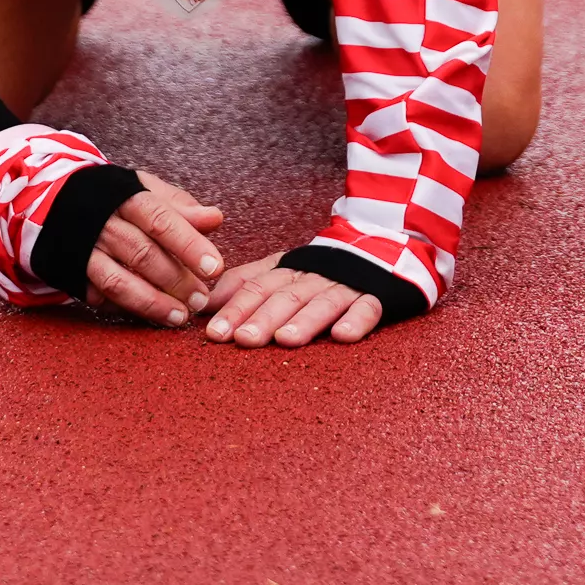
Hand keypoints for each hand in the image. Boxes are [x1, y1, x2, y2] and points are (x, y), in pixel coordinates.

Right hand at [79, 171, 226, 326]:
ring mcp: (84, 251)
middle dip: (176, 280)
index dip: (189, 245)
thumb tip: (215, 219)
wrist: (57, 201)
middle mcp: (102, 224)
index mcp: (125, 197)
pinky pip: (99, 296)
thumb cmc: (115, 198)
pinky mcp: (73, 273)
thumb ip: (180, 207)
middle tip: (202, 300)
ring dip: (152, 303)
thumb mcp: (145, 190)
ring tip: (181, 317)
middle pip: (142, 254)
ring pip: (118, 282)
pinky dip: (125, 308)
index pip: (161, 221)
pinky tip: (150, 317)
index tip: (215, 268)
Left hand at [200, 257, 384, 347]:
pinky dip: (356, 321)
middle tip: (243, 339)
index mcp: (287, 271)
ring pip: (322, 303)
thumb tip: (204, 304)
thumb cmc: (319, 269)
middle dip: (262, 318)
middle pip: (285, 297)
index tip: (215, 332)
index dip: (235, 308)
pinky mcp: (376, 296)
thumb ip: (244, 284)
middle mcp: (313, 277)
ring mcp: (345, 286)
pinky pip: (367, 308)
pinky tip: (341, 336)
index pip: (256, 287)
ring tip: (285, 340)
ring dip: (303, 321)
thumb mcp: (280, 271)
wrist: (380, 244)